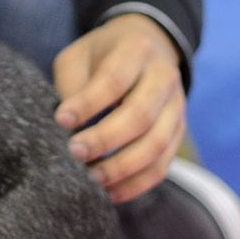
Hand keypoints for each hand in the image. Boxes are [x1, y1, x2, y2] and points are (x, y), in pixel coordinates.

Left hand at [51, 13, 185, 203]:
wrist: (145, 46)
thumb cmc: (100, 56)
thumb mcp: (78, 56)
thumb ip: (72, 84)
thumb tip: (68, 126)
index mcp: (136, 49)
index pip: (113, 80)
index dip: (88, 103)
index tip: (61, 120)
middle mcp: (163, 76)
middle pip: (140, 114)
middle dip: (106, 139)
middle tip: (75, 153)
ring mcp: (176, 105)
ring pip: (157, 143)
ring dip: (124, 167)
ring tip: (93, 179)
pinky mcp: (178, 131)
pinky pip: (164, 163)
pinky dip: (138, 182)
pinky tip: (112, 192)